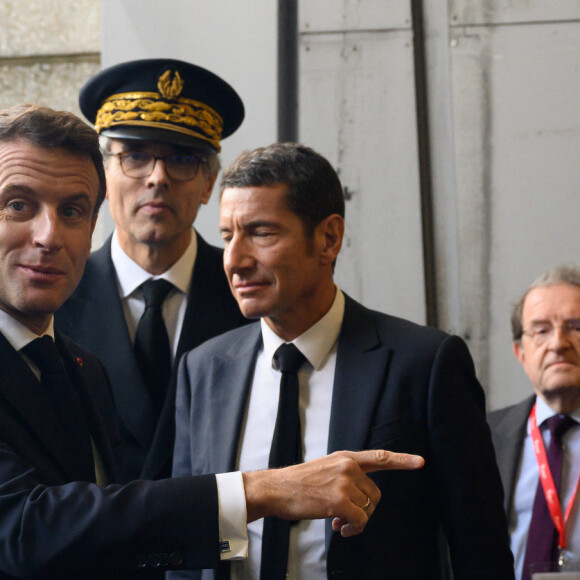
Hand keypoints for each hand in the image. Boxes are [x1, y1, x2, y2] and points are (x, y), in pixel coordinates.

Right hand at [243, 449, 423, 536]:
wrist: (276, 488)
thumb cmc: (298, 483)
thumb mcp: (325, 469)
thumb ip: (346, 476)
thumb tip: (363, 499)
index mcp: (345, 458)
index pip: (380, 457)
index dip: (402, 460)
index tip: (420, 462)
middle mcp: (348, 467)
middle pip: (375, 495)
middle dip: (365, 510)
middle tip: (346, 518)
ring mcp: (344, 482)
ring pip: (368, 509)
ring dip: (357, 522)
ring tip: (340, 523)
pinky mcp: (339, 500)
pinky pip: (360, 521)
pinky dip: (353, 529)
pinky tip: (339, 528)